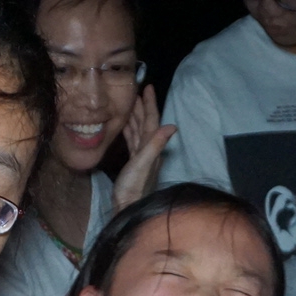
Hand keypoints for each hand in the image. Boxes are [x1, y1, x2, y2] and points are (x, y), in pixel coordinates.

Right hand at [113, 86, 174, 211]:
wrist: (127, 208)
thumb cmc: (133, 187)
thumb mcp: (143, 164)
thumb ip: (155, 145)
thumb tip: (172, 126)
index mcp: (150, 147)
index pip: (152, 120)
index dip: (150, 104)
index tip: (147, 87)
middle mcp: (148, 150)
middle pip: (145, 123)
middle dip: (142, 106)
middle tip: (135, 90)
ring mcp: (141, 157)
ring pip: (138, 131)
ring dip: (134, 116)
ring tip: (128, 104)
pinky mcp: (133, 164)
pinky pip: (132, 141)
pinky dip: (129, 131)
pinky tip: (123, 127)